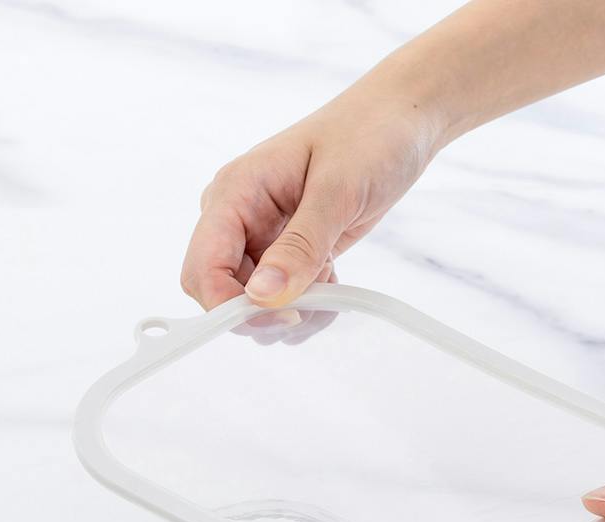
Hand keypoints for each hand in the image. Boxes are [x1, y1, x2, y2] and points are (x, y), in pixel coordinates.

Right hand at [181, 81, 443, 310]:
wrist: (401, 120)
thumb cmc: (369, 136)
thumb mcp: (337, 191)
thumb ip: (300, 246)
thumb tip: (262, 296)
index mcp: (235, 192)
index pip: (203, 267)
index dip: (229, 305)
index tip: (280, 318)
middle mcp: (239, 217)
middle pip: (222, 292)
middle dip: (263, 313)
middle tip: (313, 307)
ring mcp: (262, 236)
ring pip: (254, 302)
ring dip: (292, 311)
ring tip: (332, 284)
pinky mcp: (288, 250)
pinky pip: (283, 297)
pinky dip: (309, 305)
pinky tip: (335, 283)